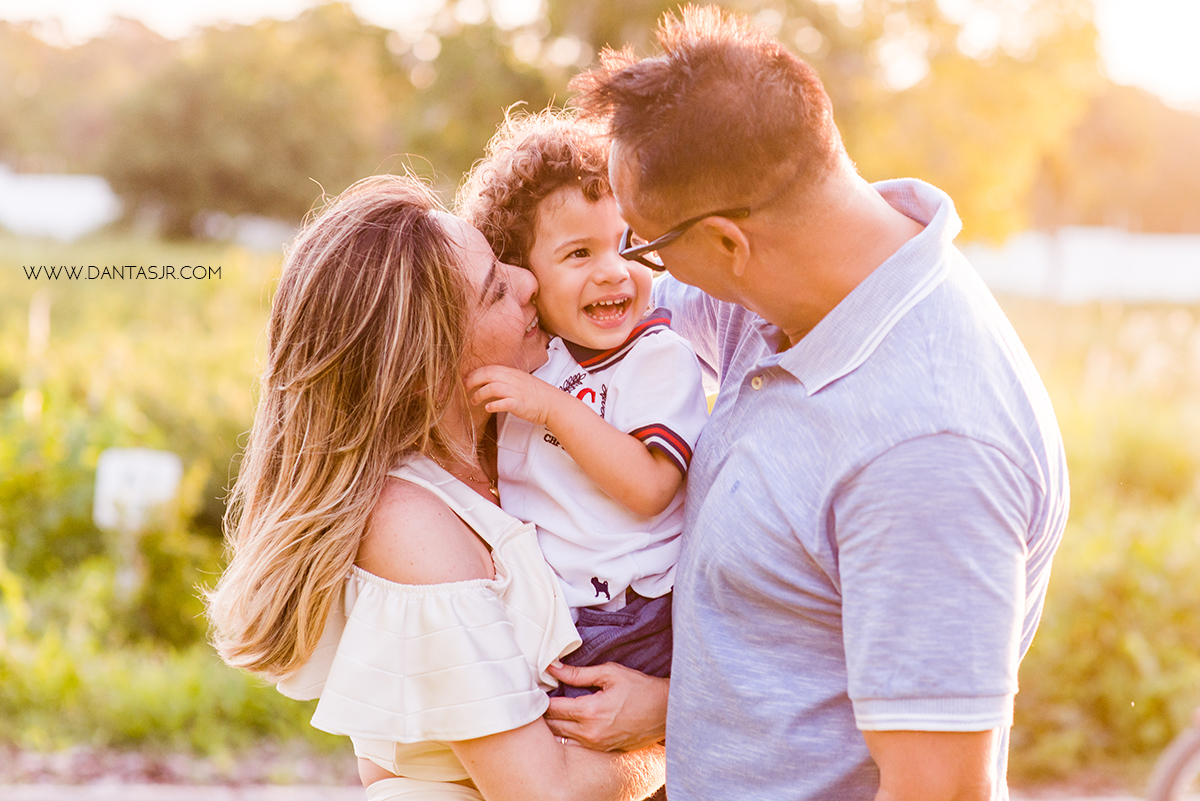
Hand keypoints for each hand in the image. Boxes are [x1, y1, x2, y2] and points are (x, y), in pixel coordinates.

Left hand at [466, 365, 559, 426]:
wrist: (553, 403)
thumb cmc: (536, 394)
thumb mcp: (520, 380)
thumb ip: (506, 379)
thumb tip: (490, 381)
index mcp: (511, 373)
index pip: (489, 368)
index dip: (475, 374)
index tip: (466, 380)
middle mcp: (512, 379)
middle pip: (487, 375)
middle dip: (473, 381)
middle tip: (466, 388)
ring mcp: (516, 391)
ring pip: (492, 388)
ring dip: (479, 394)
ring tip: (474, 401)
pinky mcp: (519, 404)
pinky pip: (503, 403)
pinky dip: (493, 405)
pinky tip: (488, 408)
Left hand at [544, 662, 668, 751]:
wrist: (666, 711)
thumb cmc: (640, 689)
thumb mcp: (610, 673)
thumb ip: (578, 673)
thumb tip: (553, 667)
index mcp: (589, 712)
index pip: (553, 708)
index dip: (542, 697)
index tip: (538, 687)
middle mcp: (590, 733)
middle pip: (553, 727)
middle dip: (544, 713)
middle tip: (540, 698)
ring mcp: (597, 745)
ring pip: (562, 738)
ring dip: (554, 725)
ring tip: (553, 709)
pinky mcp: (604, 750)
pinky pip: (576, 744)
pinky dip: (568, 734)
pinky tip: (569, 721)